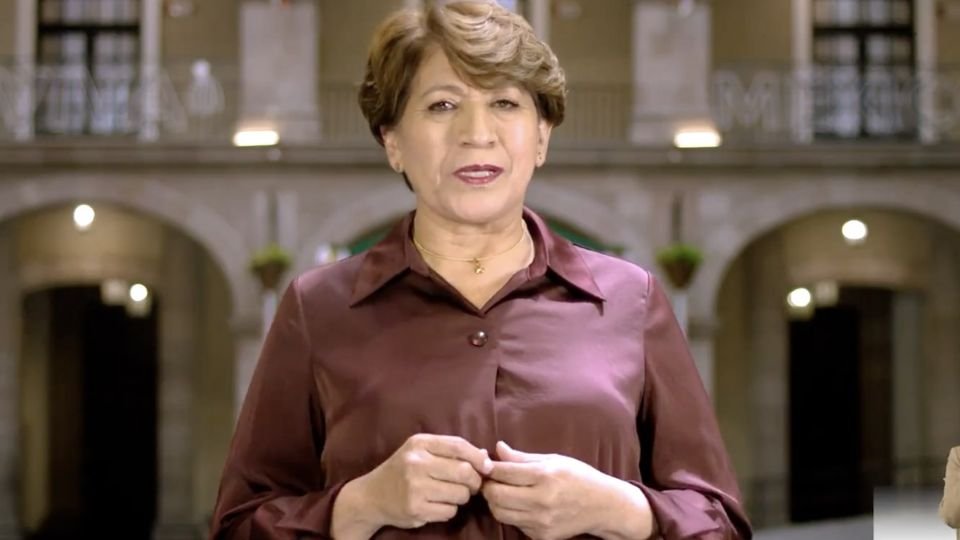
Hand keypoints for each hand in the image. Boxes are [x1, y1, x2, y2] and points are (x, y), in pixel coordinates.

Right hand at [359, 433, 493, 529]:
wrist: (371, 496)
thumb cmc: (402, 470)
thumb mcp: (421, 452)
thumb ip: (451, 451)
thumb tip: (485, 456)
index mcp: (419, 444)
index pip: (458, 446)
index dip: (478, 457)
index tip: (487, 466)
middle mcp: (416, 464)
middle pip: (464, 472)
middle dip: (474, 481)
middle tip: (471, 485)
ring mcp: (414, 488)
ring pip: (460, 494)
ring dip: (462, 497)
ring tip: (451, 494)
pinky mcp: (415, 509)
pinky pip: (449, 511)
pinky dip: (449, 510)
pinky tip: (437, 505)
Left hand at [482, 441, 645, 539]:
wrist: (603, 506)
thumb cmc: (578, 477)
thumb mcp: (553, 460)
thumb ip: (522, 457)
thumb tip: (497, 449)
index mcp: (545, 476)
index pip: (503, 472)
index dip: (489, 466)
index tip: (485, 463)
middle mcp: (542, 501)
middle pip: (495, 495)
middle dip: (487, 486)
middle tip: (490, 479)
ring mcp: (541, 521)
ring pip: (500, 513)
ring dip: (495, 501)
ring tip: (503, 491)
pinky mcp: (541, 536)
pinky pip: (514, 524)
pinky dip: (511, 513)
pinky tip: (520, 504)